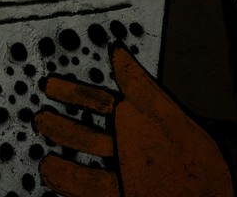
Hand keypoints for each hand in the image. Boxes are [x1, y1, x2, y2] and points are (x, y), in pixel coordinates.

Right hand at [33, 44, 232, 196]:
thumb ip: (141, 90)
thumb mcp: (168, 121)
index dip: (75, 92)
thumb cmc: (194, 171)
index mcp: (144, 125)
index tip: (51, 85)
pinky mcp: (118, 196)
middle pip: (88, 132)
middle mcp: (132, 149)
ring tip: (43, 150)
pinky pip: (85, 187)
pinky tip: (51, 171)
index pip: (102, 102)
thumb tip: (119, 54)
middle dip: (62, 124)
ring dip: (61, 153)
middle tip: (41, 117)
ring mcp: (124, 175)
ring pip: (84, 161)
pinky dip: (65, 179)